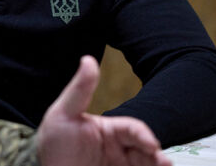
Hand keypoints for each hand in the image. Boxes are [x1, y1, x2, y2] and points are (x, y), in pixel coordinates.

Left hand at [37, 56, 171, 165]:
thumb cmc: (53, 145)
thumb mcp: (63, 114)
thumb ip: (79, 90)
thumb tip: (89, 59)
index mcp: (107, 129)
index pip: (132, 129)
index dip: (143, 136)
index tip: (151, 145)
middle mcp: (117, 147)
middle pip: (144, 147)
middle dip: (155, 153)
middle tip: (163, 162)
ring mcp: (118, 164)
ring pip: (145, 162)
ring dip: (157, 164)